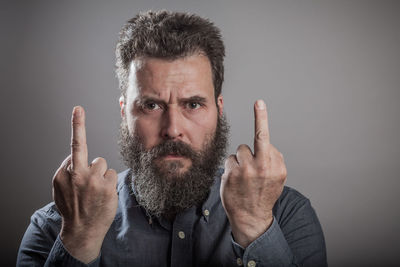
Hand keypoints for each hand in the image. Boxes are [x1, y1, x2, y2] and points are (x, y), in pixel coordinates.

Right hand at [52, 106, 117, 262]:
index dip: (77, 125)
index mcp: (64, 174)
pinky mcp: (107, 187)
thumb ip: (67, 172)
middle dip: (83, 137)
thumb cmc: (73, 208)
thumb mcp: (61, 190)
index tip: (78, 109)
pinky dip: (108, 183)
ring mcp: (94, 180)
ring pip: (103, 165)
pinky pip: (111, 175)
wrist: (81, 231)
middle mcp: (78, 174)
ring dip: (101, 175)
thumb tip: (75, 158)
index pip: (73, 147)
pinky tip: (102, 195)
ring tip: (95, 191)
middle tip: (78, 115)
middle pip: (90, 154)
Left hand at [220, 100, 286, 247]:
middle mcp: (261, 167)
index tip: (258, 103)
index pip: (266, 138)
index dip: (261, 118)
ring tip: (243, 177)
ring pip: (238, 152)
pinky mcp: (230, 175)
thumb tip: (265, 145)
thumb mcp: (278, 178)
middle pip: (250, 144)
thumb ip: (274, 159)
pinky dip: (231, 169)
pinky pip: (229, 161)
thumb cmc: (264, 194)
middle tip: (256, 130)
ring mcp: (244, 170)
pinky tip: (235, 182)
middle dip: (253, 141)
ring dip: (240, 161)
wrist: (252, 217)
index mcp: (275, 166)